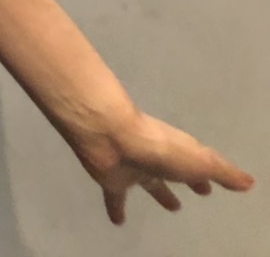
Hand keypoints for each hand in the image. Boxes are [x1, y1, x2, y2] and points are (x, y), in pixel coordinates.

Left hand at [69, 108, 253, 223]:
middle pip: (175, 172)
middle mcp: (157, 159)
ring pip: (149, 182)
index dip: (206, 175)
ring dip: (160, 193)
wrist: (110, 136)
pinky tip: (118, 221)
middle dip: (186, 181)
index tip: (212, 186)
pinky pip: (115, 196)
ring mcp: (133, 167)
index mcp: (179, 153)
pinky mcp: (112, 178)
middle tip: (200, 192)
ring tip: (172, 207)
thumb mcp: (200, 161)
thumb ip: (223, 172)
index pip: (197, 165)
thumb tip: (248, 182)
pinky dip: (116, 208)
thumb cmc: (159, 148)